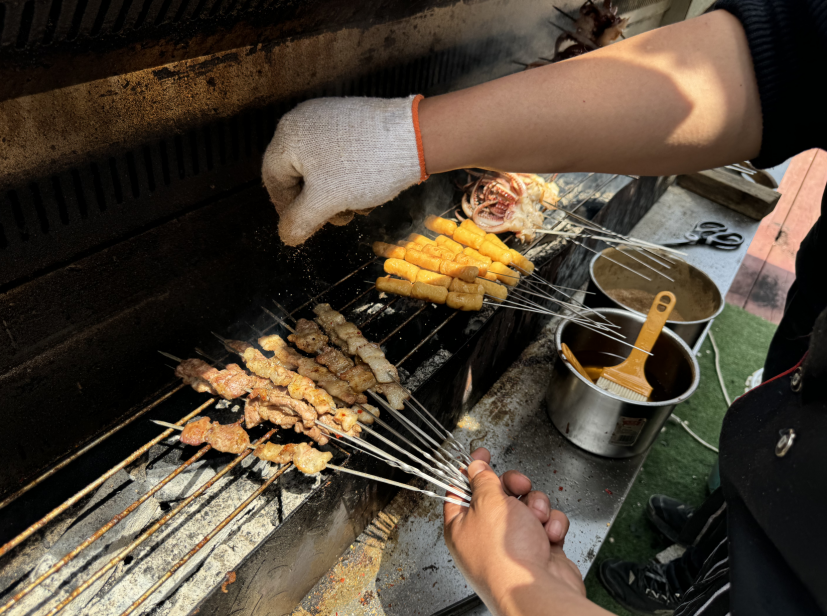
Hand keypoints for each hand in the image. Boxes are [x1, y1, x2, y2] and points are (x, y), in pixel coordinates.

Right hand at [261, 95, 427, 245]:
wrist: (415, 138)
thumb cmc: (364, 167)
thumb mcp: (326, 202)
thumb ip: (300, 221)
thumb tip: (287, 236)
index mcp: (288, 136)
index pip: (273, 179)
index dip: (286, 208)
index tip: (304, 226)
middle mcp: (303, 120)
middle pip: (297, 173)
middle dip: (316, 203)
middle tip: (337, 219)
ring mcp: (329, 117)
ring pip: (321, 167)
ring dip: (335, 194)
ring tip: (357, 206)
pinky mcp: (352, 120)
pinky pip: (339, 154)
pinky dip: (348, 177)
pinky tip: (368, 189)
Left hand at [444, 448, 591, 614]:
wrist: (538, 590)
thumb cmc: (505, 556)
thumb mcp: (488, 503)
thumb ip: (482, 480)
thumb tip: (474, 467)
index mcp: (462, 526)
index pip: (461, 490)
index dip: (471, 470)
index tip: (481, 455)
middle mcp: (486, 536)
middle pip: (499, 495)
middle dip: (514, 486)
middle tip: (519, 485)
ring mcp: (514, 544)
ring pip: (528, 506)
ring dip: (536, 506)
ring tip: (537, 519)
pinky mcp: (540, 550)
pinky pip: (547, 523)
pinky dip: (552, 525)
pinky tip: (550, 535)